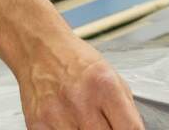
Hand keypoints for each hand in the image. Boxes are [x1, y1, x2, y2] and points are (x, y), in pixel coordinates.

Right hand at [14, 35, 142, 129]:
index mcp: (105, 85)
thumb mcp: (112, 75)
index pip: (130, 128)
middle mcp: (81, 100)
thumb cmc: (76, 59)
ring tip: (85, 120)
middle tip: (105, 123)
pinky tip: (69, 121)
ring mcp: (57, 115)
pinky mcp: (38, 124)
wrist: (40, 47)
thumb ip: (126, 108)